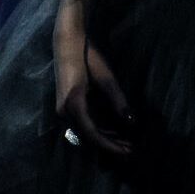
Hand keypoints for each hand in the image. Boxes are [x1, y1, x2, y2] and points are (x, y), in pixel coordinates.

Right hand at [55, 18, 132, 157]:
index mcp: (74, 104)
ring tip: (125, 142)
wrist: (67, 42)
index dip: (111, 145)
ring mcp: (62, 109)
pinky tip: (113, 130)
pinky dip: (97, 128)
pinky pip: (82, 123)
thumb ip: (118, 101)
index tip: (127, 151)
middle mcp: (64, 111)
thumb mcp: (106, 79)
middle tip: (130, 149)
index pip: (93, 133)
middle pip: (88, 136)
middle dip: (110, 144)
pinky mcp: (65, 105)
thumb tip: (132, 121)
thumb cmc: (87, 57)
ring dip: (104, 137)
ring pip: (85, 131)